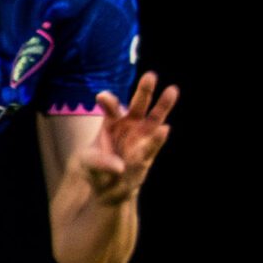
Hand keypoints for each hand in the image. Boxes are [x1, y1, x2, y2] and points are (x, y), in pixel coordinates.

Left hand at [83, 73, 177, 206]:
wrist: (108, 186)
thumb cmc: (96, 167)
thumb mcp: (89, 163)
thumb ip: (100, 162)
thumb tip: (120, 167)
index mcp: (111, 122)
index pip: (111, 107)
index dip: (108, 101)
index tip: (102, 97)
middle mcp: (129, 125)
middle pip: (138, 105)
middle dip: (144, 91)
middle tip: (150, 75)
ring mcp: (141, 138)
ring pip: (154, 119)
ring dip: (163, 106)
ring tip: (173, 90)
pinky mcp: (148, 153)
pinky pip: (154, 144)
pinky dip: (158, 138)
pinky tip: (164, 129)